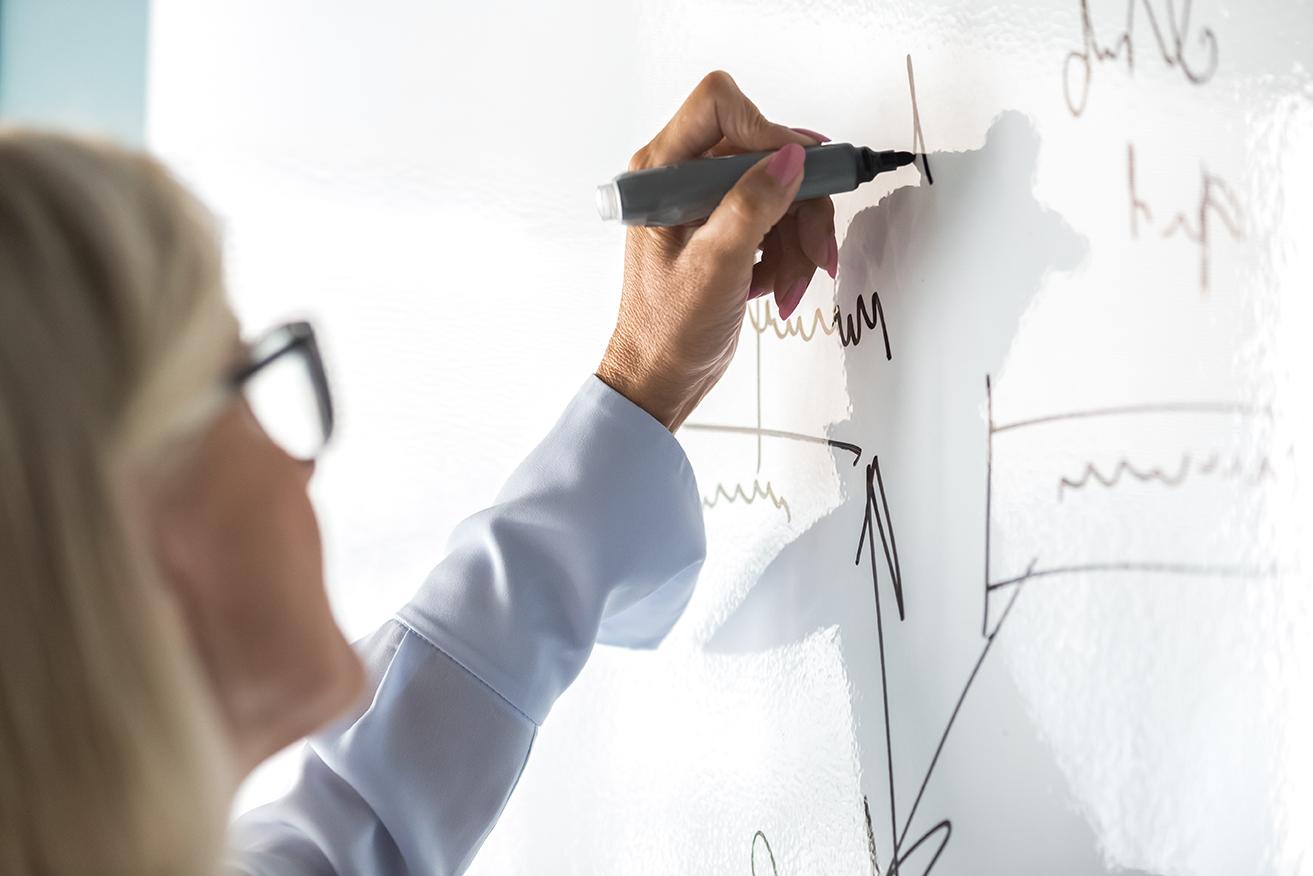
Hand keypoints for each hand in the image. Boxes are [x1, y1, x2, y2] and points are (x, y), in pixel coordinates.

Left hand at [596, 71, 837, 431]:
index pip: (720, 107)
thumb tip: (790, 158)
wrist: (661, 378)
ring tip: (791, 286)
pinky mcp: (728, 231)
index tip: (798, 173)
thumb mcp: (715, 266)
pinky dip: (788, 256)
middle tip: (818, 251)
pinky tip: (777, 289)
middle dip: (799, 206)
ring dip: (798, 242)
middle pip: (764, 154)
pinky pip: (777, 221)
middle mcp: (682, 180)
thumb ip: (752, 206)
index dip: (767, 131)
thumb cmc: (666, 331)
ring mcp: (707, 206)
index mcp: (661, 174)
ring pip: (780, 191)